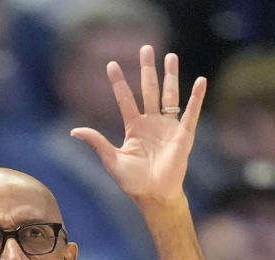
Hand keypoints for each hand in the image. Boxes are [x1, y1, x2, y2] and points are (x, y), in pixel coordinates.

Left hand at [70, 45, 205, 206]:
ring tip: (170, 56)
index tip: (111, 64)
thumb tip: (74, 130)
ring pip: (169, 95)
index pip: (125, 99)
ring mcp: (168, 127)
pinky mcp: (184, 135)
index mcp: (134, 127)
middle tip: (146, 48)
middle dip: (147, 69)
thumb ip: (97, 142)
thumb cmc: (133, 182)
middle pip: (149, 89)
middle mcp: (151, 123)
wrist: (154, 195)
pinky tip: (200, 81)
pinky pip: (191, 112)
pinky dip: (196, 98)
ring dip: (170, 76)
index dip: (118, 82)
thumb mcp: (111, 160)